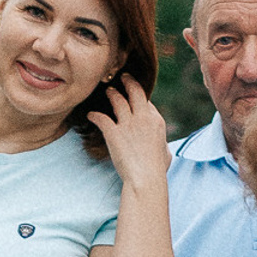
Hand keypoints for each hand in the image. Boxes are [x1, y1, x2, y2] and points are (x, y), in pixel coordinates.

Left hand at [85, 74, 170, 188]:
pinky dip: (95, 115)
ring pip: (117, 100)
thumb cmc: (157, 170)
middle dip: (129, 82)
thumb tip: (163, 147)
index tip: (135, 96)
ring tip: (108, 91)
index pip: (147, 102)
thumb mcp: (166, 153)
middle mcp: (143, 118)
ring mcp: (128, 124)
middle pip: (135, 91)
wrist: (145, 178)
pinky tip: (90, 115)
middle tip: (123, 77)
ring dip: (111, 94)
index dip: (140, 98)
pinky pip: (101, 118)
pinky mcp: (114, 133)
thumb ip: (162, 144)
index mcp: (156, 121)